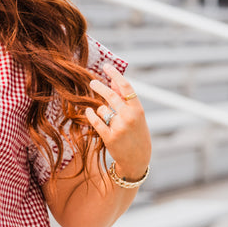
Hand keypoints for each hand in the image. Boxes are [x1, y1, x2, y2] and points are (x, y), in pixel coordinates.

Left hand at [85, 65, 150, 180]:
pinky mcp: (109, 137)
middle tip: (92, 81)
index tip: (106, 66)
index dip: (115, 75)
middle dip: (99, 86)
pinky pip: (95, 121)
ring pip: (102, 109)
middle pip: (110, 95)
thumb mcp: (136, 116)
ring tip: (107, 118)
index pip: (126, 87)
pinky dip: (91, 115)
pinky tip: (89, 111)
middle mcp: (130, 117)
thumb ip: (124, 99)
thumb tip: (112, 80)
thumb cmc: (137, 134)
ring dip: (101, 110)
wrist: (137, 160)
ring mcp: (120, 128)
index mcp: (138, 109)